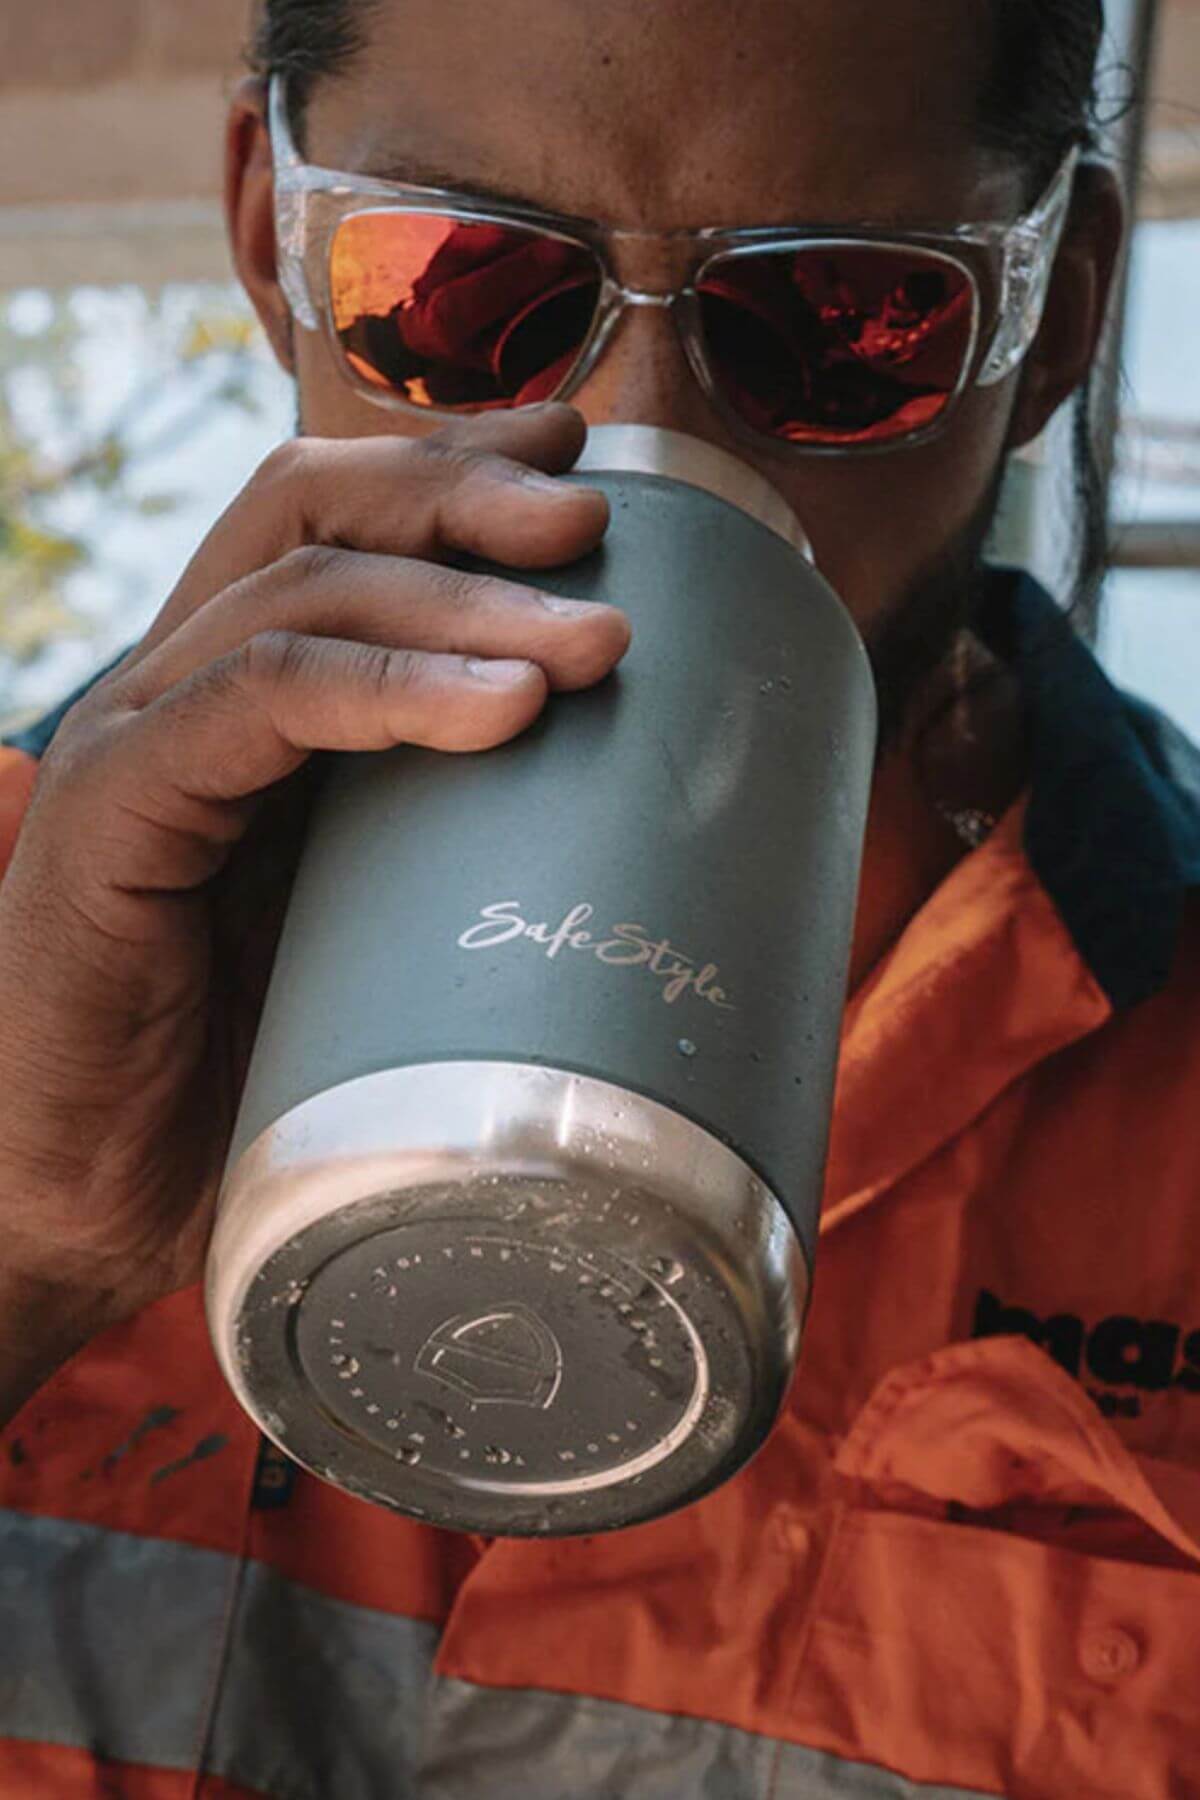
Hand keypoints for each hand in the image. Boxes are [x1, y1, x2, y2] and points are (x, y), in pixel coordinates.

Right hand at [0, 403, 626, 1363]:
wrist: (74, 1200)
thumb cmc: (241, 1082)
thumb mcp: (379, 940)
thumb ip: (455, 859)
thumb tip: (644, 843)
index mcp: (242, 697)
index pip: (336, 517)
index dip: (456, 467)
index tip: (585, 462)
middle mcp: (182, 688)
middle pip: (315, 508)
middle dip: (467, 496)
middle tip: (597, 529)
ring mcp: (141, 739)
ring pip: (300, 592)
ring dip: (464, 599)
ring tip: (596, 640)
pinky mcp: (114, 815)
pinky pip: (254, 704)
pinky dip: (385, 692)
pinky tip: (499, 709)